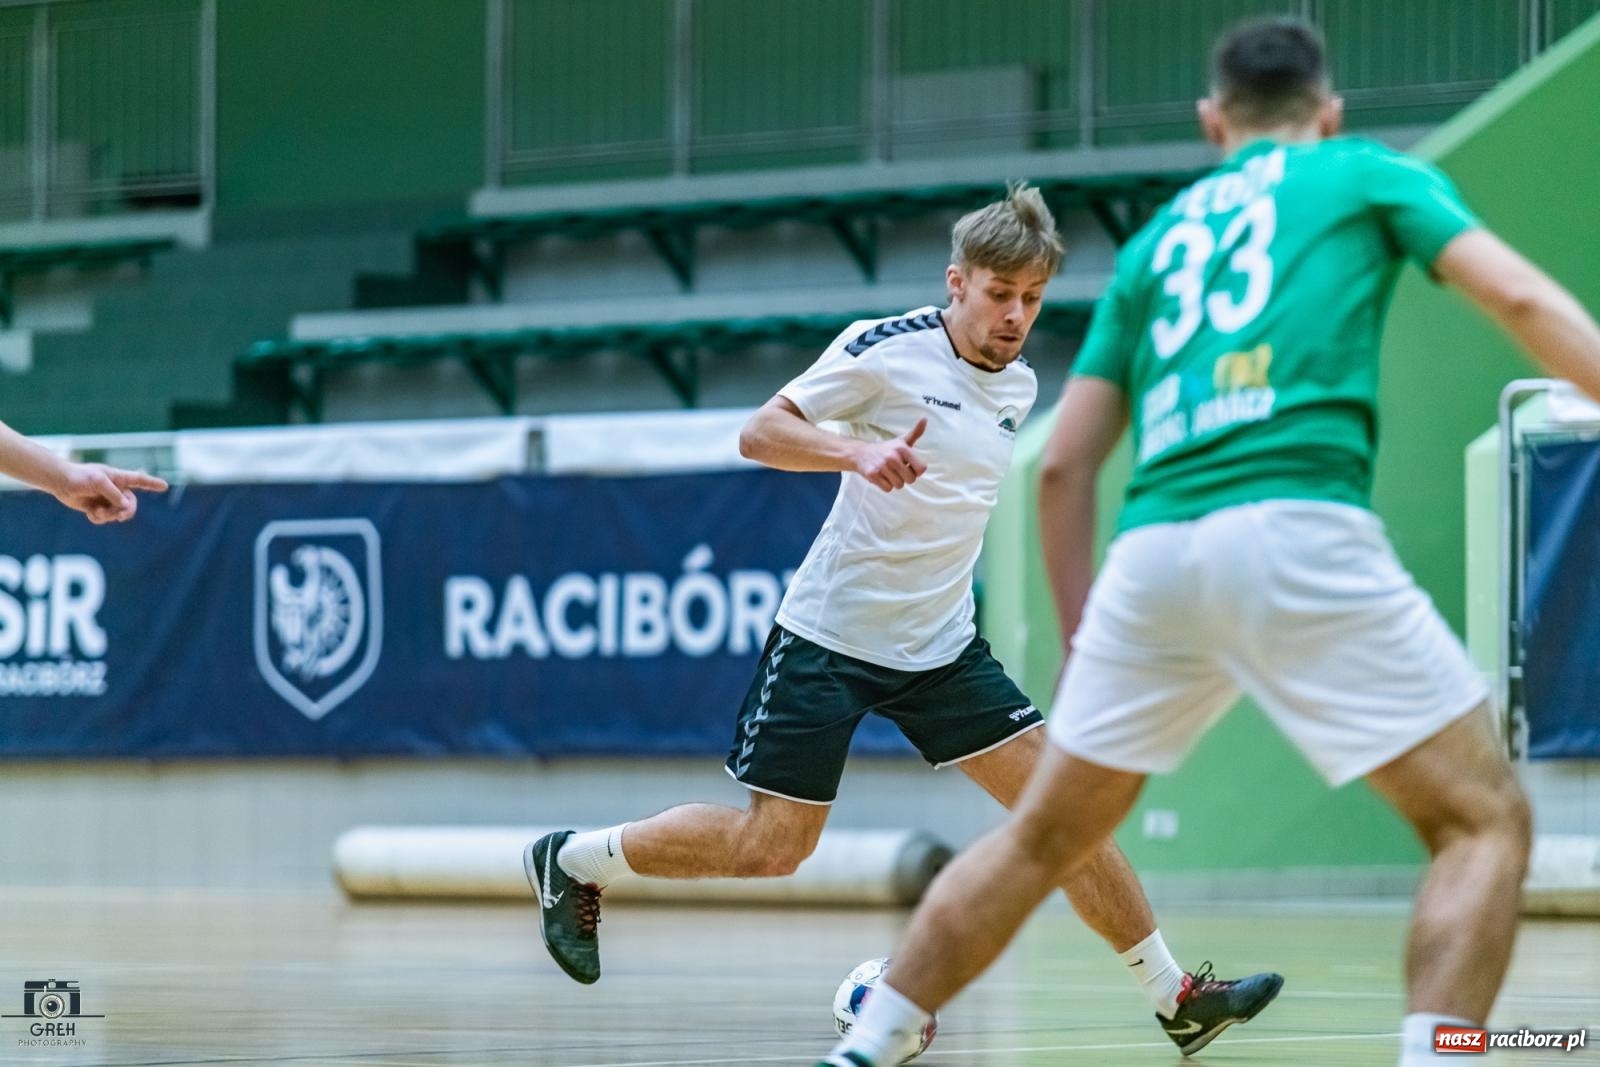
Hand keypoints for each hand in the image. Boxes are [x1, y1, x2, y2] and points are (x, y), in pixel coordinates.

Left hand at [50, 463, 167, 524]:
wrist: (60, 482)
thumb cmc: (79, 477)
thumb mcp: (98, 482)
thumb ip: (114, 494)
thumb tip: (126, 507)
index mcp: (118, 478)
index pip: (139, 481)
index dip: (152, 483)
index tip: (165, 486)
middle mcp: (115, 489)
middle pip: (131, 504)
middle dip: (126, 511)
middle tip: (119, 516)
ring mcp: (107, 499)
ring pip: (118, 513)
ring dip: (109, 515)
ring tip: (96, 512)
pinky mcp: (97, 508)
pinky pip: (106, 519)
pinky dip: (99, 519)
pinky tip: (90, 514)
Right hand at [853, 418, 927, 491]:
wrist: (860, 453)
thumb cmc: (886, 449)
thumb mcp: (901, 441)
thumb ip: (915, 433)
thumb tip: (925, 419)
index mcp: (902, 448)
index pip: (921, 469)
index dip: (916, 470)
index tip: (908, 466)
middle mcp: (893, 456)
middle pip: (911, 479)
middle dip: (905, 477)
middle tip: (897, 470)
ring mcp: (882, 466)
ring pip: (899, 485)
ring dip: (895, 482)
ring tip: (888, 473)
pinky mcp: (873, 475)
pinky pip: (888, 489)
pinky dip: (885, 485)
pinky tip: (881, 476)